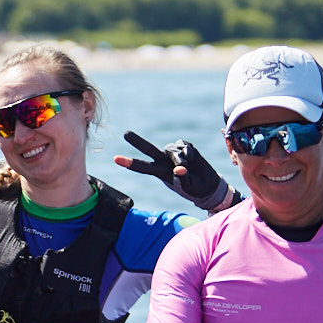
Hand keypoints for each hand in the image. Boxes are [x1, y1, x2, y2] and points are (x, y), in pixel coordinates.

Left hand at [116, 132, 232, 211]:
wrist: (207, 185)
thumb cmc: (193, 189)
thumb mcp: (187, 187)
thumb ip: (182, 178)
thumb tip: (179, 168)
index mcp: (159, 172)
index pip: (142, 167)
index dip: (129, 163)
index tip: (115, 159)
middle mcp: (163, 161)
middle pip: (149, 149)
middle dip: (137, 141)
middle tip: (126, 134)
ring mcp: (173, 153)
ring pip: (171, 149)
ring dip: (180, 158)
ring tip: (187, 167)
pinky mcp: (184, 147)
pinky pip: (184, 145)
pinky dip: (190, 153)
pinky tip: (193, 160)